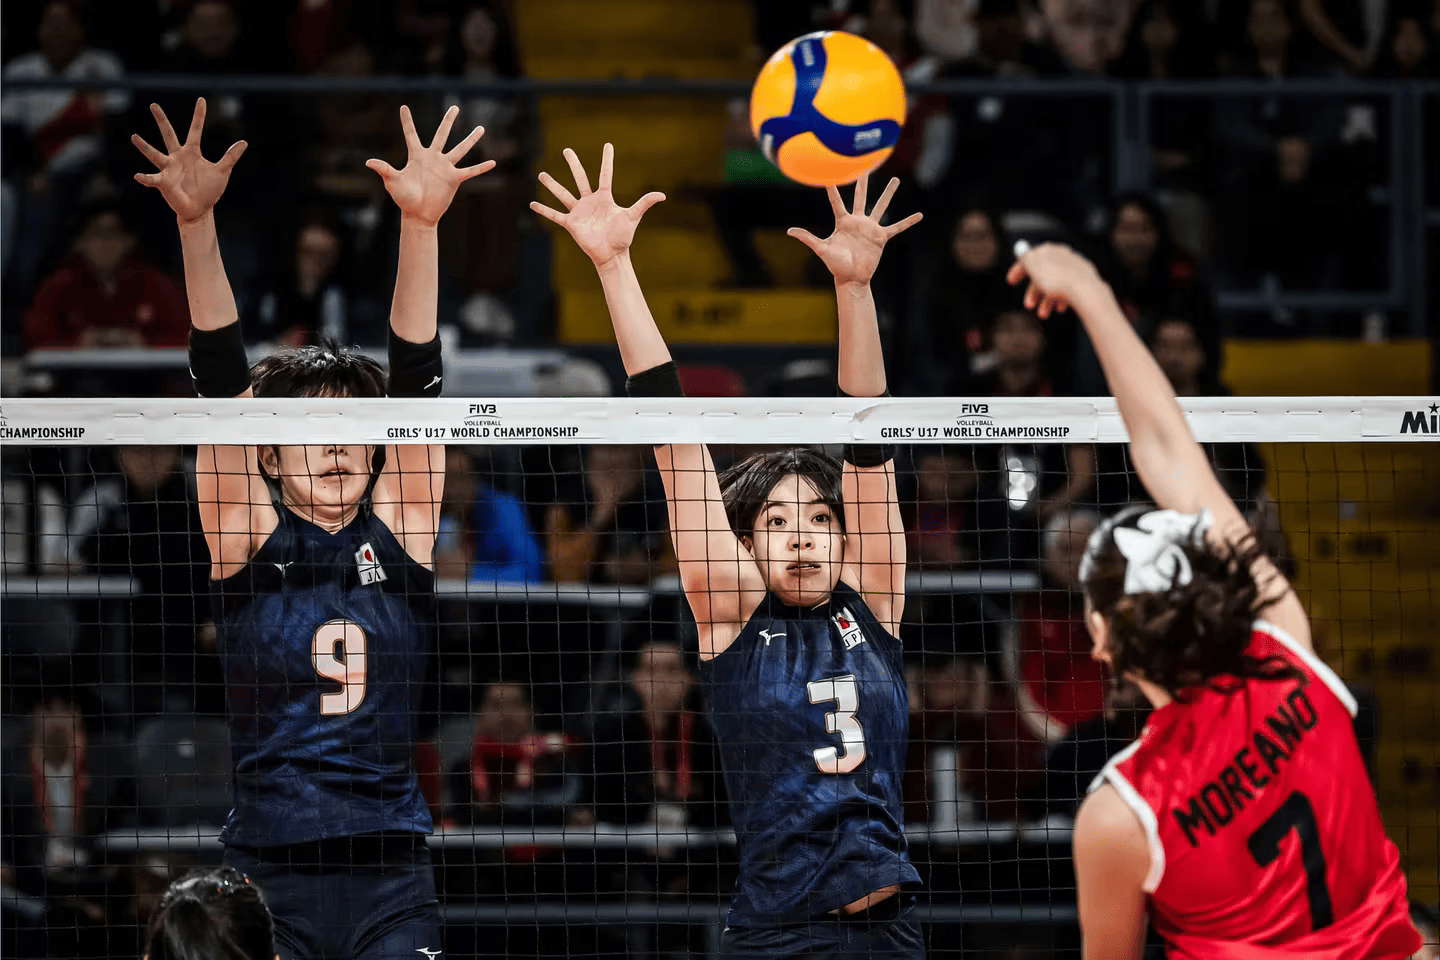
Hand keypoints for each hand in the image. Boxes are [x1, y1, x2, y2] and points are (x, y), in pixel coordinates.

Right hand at [132, 99, 246, 223]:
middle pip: (168, 135)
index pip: (195, 130)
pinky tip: (138, 176)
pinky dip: (145, 178)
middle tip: (154, 105)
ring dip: (144, 146)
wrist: (199, 209)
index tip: (201, 99)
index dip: (199, 115)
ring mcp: (169, 169)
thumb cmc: (209, 190)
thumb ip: (230, 157)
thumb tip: (244, 142)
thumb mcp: (222, 171)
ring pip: (154, 154)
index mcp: (192, 152)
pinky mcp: (164, 183)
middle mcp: (177, 157)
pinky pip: (152, 179)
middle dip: (162, 120)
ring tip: (134, 137)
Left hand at [367, 105, 494, 226]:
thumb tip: (369, 162)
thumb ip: (384, 169)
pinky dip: (481, 168)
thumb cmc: (403, 198)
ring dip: (470, 140)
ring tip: (481, 129)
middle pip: (442, 135)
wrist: (418, 214)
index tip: (403, 107)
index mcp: (417, 156)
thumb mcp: (393, 182)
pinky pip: (470, 171)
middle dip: (448, 121)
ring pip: (460, 149)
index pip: (411, 134)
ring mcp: (445, 167)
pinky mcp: (454, 179)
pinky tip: (493, 162)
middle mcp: (433, 158)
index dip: (407, 121)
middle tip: (455, 107)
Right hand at [530, 143, 664, 268]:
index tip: (608, 144)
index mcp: (604, 198)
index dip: (607, 160)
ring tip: (541, 174)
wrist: (611, 254)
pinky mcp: (571, 224)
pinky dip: (544, 210)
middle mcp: (590, 202)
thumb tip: (662, 195)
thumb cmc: (623, 237)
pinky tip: (532, 203)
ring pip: (563, 194)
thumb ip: (644, 203)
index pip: (605, 174)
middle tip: (566, 150)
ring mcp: (579, 212)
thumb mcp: (633, 216)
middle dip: (573, 164)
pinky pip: (555, 215)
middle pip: (580, 178)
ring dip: (552, 185)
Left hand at [787, 174, 921, 286]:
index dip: (833, 188)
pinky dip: (908, 222)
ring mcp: (870, 228)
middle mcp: (857, 221)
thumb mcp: (821, 249)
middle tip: (866, 164)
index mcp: (843, 222)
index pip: (837, 201)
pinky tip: (919, 215)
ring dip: (888, 194)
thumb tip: (789, 230)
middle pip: (861, 196)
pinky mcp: (881, 237)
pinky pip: (897, 227)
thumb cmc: (835, 265)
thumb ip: (807, 238)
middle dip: (863, 181)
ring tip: (895, 180)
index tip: (830, 173)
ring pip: (881, 206)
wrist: (851, 278)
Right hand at [1005, 242, 1101, 318]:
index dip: (1019, 270)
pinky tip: (1061, 308)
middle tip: (1029, 306)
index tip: (1011, 281)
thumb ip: (1025, 257)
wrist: (1085, 291)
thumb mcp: (1033, 266)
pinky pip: (1067, 290)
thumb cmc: (1057, 280)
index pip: (1030, 258)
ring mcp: (1075, 267)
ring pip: (1054, 285)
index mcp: (1049, 250)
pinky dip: (1060, 300)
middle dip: (1033, 292)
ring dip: (1046, 301)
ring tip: (1045, 314)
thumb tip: (1022, 251)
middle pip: (1042, 274)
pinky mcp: (1085, 279)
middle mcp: (1063, 255)